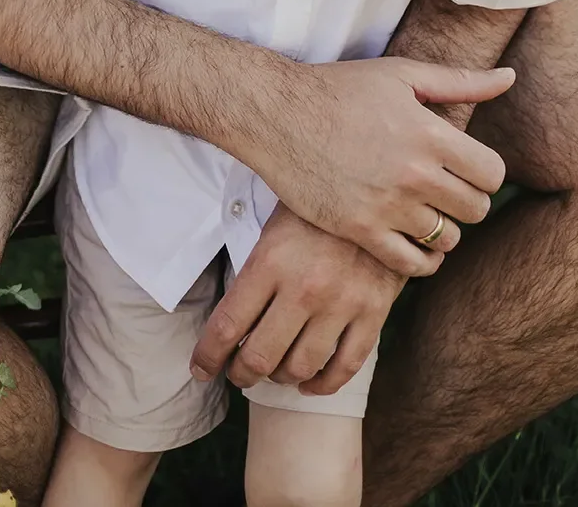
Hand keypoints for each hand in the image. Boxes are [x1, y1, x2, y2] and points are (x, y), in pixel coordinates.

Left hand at [190, 204, 425, 393]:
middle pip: (260, 357)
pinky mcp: (373, 313)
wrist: (376, 193)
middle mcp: (304, 288)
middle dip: (241, 374)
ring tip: (273, 372)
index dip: (208, 356)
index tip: (201, 369)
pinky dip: (323, 384)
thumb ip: (253, 273)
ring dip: (280, 379)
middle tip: (237, 373)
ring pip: (300, 367)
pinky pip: (345, 367)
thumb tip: (227, 322)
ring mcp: (342, 303)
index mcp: (271, 261)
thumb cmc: (314, 211)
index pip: (228, 326)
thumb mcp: (273, 228)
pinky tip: (309, 382)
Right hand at [244, 55, 513, 276]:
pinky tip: (413, 241)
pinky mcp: (360, 230)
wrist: (277, 114)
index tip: (465, 168)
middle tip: (445, 190)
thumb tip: (509, 76)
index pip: (492, 174)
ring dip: (444, 229)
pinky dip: (422, 260)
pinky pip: (412, 264)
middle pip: (475, 210)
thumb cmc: (340, 89)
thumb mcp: (402, 75)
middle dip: (466, 201)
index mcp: (429, 132)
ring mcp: (387, 205)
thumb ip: (461, 81)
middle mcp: (414, 173)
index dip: (483, 172)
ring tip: (425, 212)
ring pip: (448, 239)